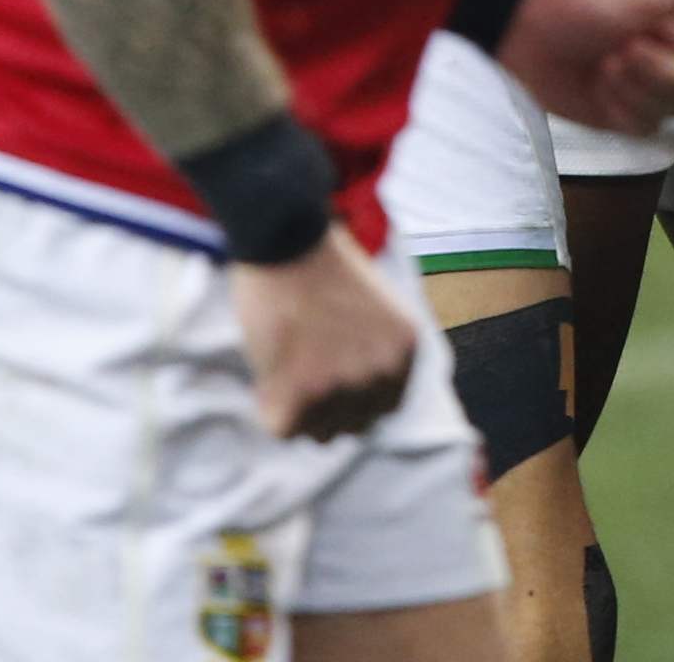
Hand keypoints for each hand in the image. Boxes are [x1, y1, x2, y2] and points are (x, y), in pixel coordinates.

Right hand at [228, 231, 424, 441]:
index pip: (385, 406)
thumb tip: (361, 392)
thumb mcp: (380, 306)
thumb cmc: (324, 263)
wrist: (287, 240)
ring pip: (318, 433)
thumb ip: (377, 350)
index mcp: (404, 351)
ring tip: (285, 372)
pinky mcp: (300, 398)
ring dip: (300, 411)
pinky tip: (268, 373)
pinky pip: (284, 429)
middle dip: (328, 407)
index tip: (330, 381)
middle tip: (302, 378)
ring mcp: (341, 389)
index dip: (354, 397)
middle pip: (354, 425)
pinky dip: (269, 406)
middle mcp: (381, 374)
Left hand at [497, 0, 673, 135]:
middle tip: (622, 46)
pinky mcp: (628, 113)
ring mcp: (654, 86)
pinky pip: (646, 127)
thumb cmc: (583, 1)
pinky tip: (597, 86)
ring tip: (604, 63)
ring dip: (634, 86)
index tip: (660, 26)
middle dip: (660, 69)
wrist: (524, 33)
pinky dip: (619, 106)